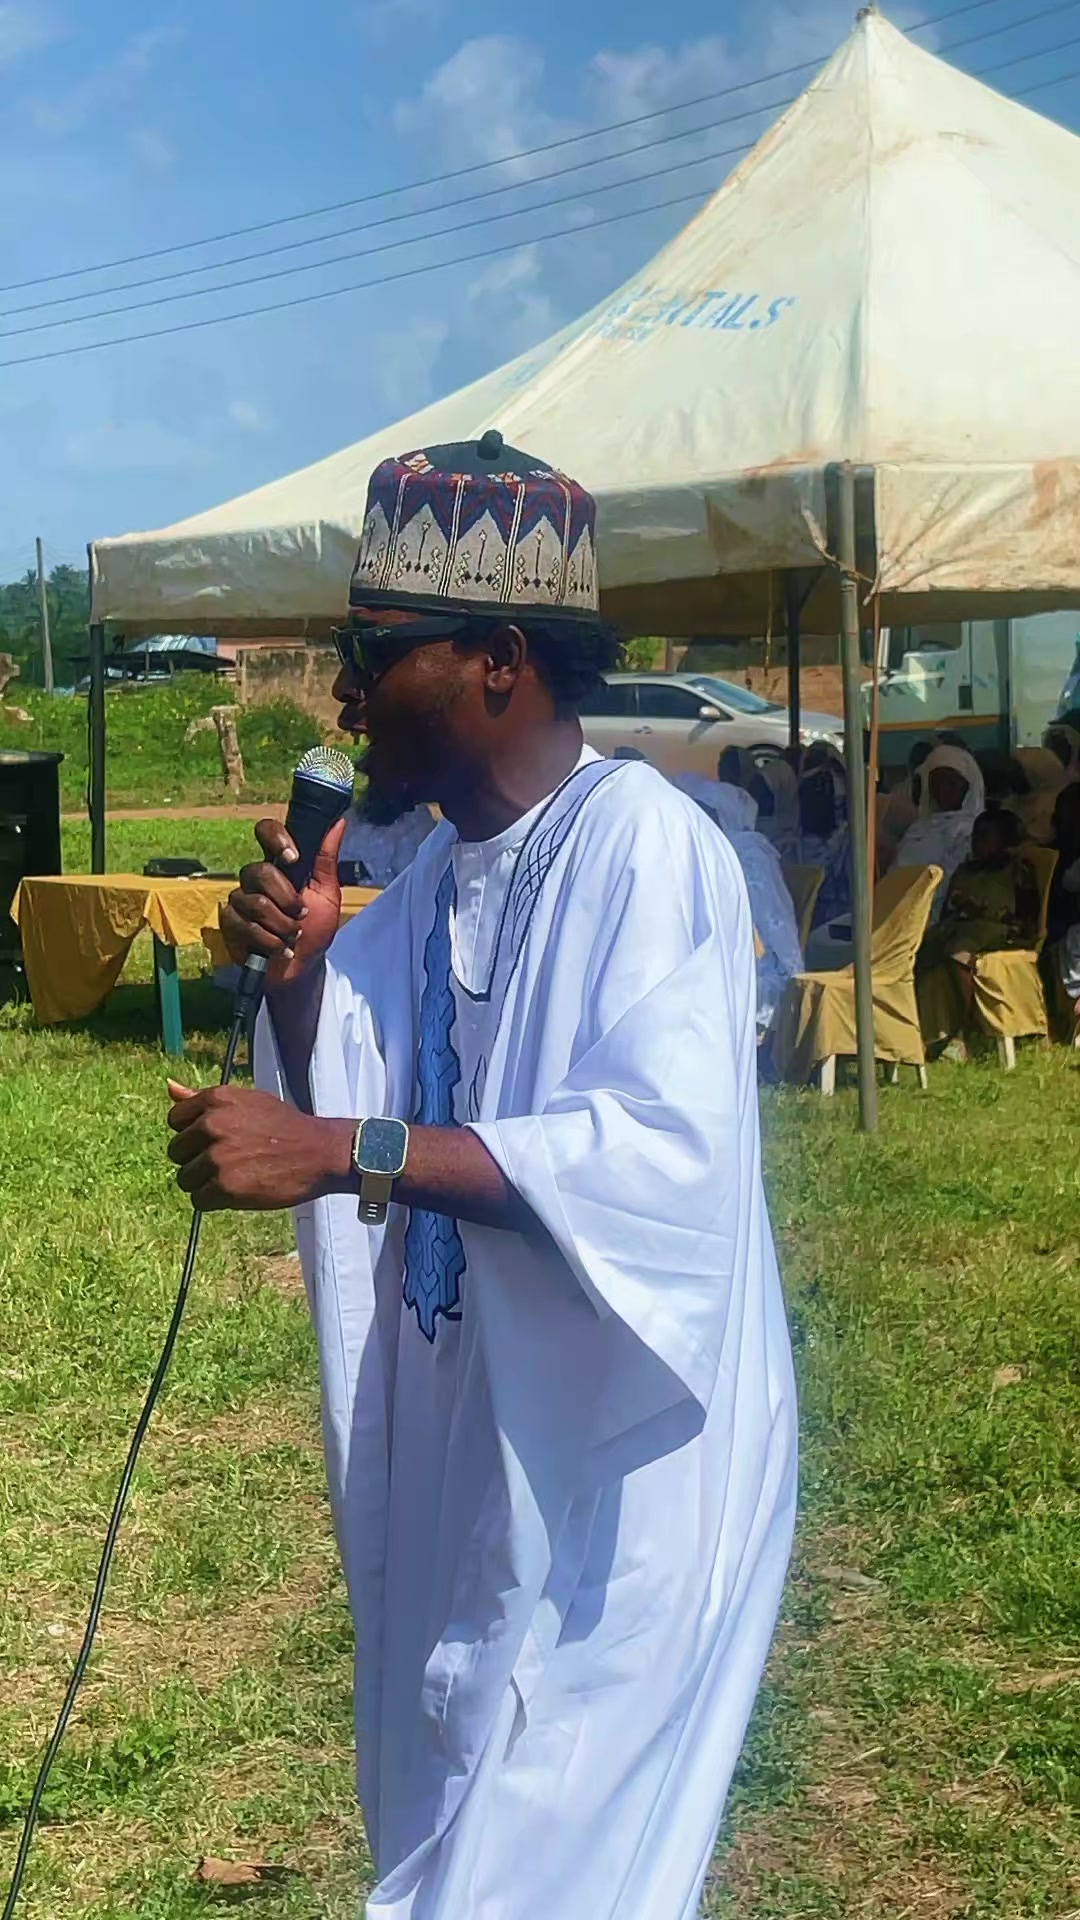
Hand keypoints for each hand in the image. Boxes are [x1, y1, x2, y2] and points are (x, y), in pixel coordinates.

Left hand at [166, 1081, 353, 1210]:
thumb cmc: (283, 1125)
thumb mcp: (246, 1101)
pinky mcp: (225, 1187)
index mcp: (217, 1099)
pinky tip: (237, 1191)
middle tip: (227, 1161)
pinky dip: (214, 1201)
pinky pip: (199, 1200)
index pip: (175, 1119)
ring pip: (185, 1178)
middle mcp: (212, 1124)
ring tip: (233, 1177)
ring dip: (204, 1183)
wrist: (320, 1153)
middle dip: (195, 1159)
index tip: (214, 1139)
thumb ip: (202, 1098)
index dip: (192, 1133)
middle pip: (176, 1151)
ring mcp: (217, 1156)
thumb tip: (169, 1087)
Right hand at [220, 816, 345, 987]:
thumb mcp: (328, 894)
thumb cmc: (316, 927)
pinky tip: (279, 948)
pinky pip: (244, 925)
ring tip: (293, 936)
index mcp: (280, 864)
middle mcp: (256, 877)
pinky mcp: (230, 922)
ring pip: (256, 903)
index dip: (275, 838)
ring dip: (282, 926)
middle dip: (287, 900)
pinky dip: (269, 941)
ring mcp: (240, 899)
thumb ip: (327, 859)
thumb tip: (339, 822)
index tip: (293, 857)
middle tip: (302, 915)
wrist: (304, 966)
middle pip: (261, 872)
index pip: (266, 832)